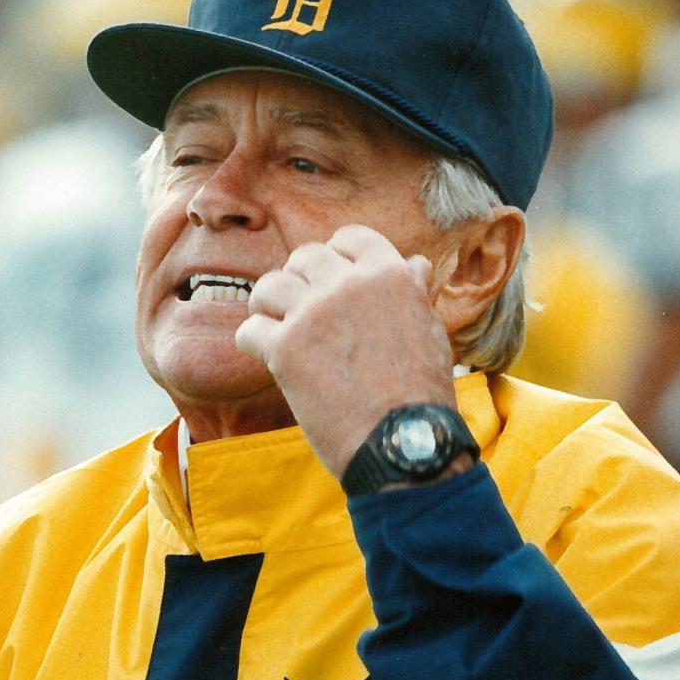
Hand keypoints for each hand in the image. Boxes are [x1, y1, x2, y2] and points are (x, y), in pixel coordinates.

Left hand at [235, 224, 455, 476]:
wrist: (403, 441)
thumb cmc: (421, 392)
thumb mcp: (429, 329)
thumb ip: (412, 292)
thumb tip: (415, 263)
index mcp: (389, 274)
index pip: (350, 238)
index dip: (336, 254)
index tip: (330, 277)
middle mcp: (348, 284)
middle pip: (305, 258)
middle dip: (299, 278)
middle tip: (300, 306)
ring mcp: (313, 314)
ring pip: (269, 286)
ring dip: (267, 304)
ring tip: (273, 323)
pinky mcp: (285, 349)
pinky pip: (250, 329)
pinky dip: (253, 341)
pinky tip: (264, 354)